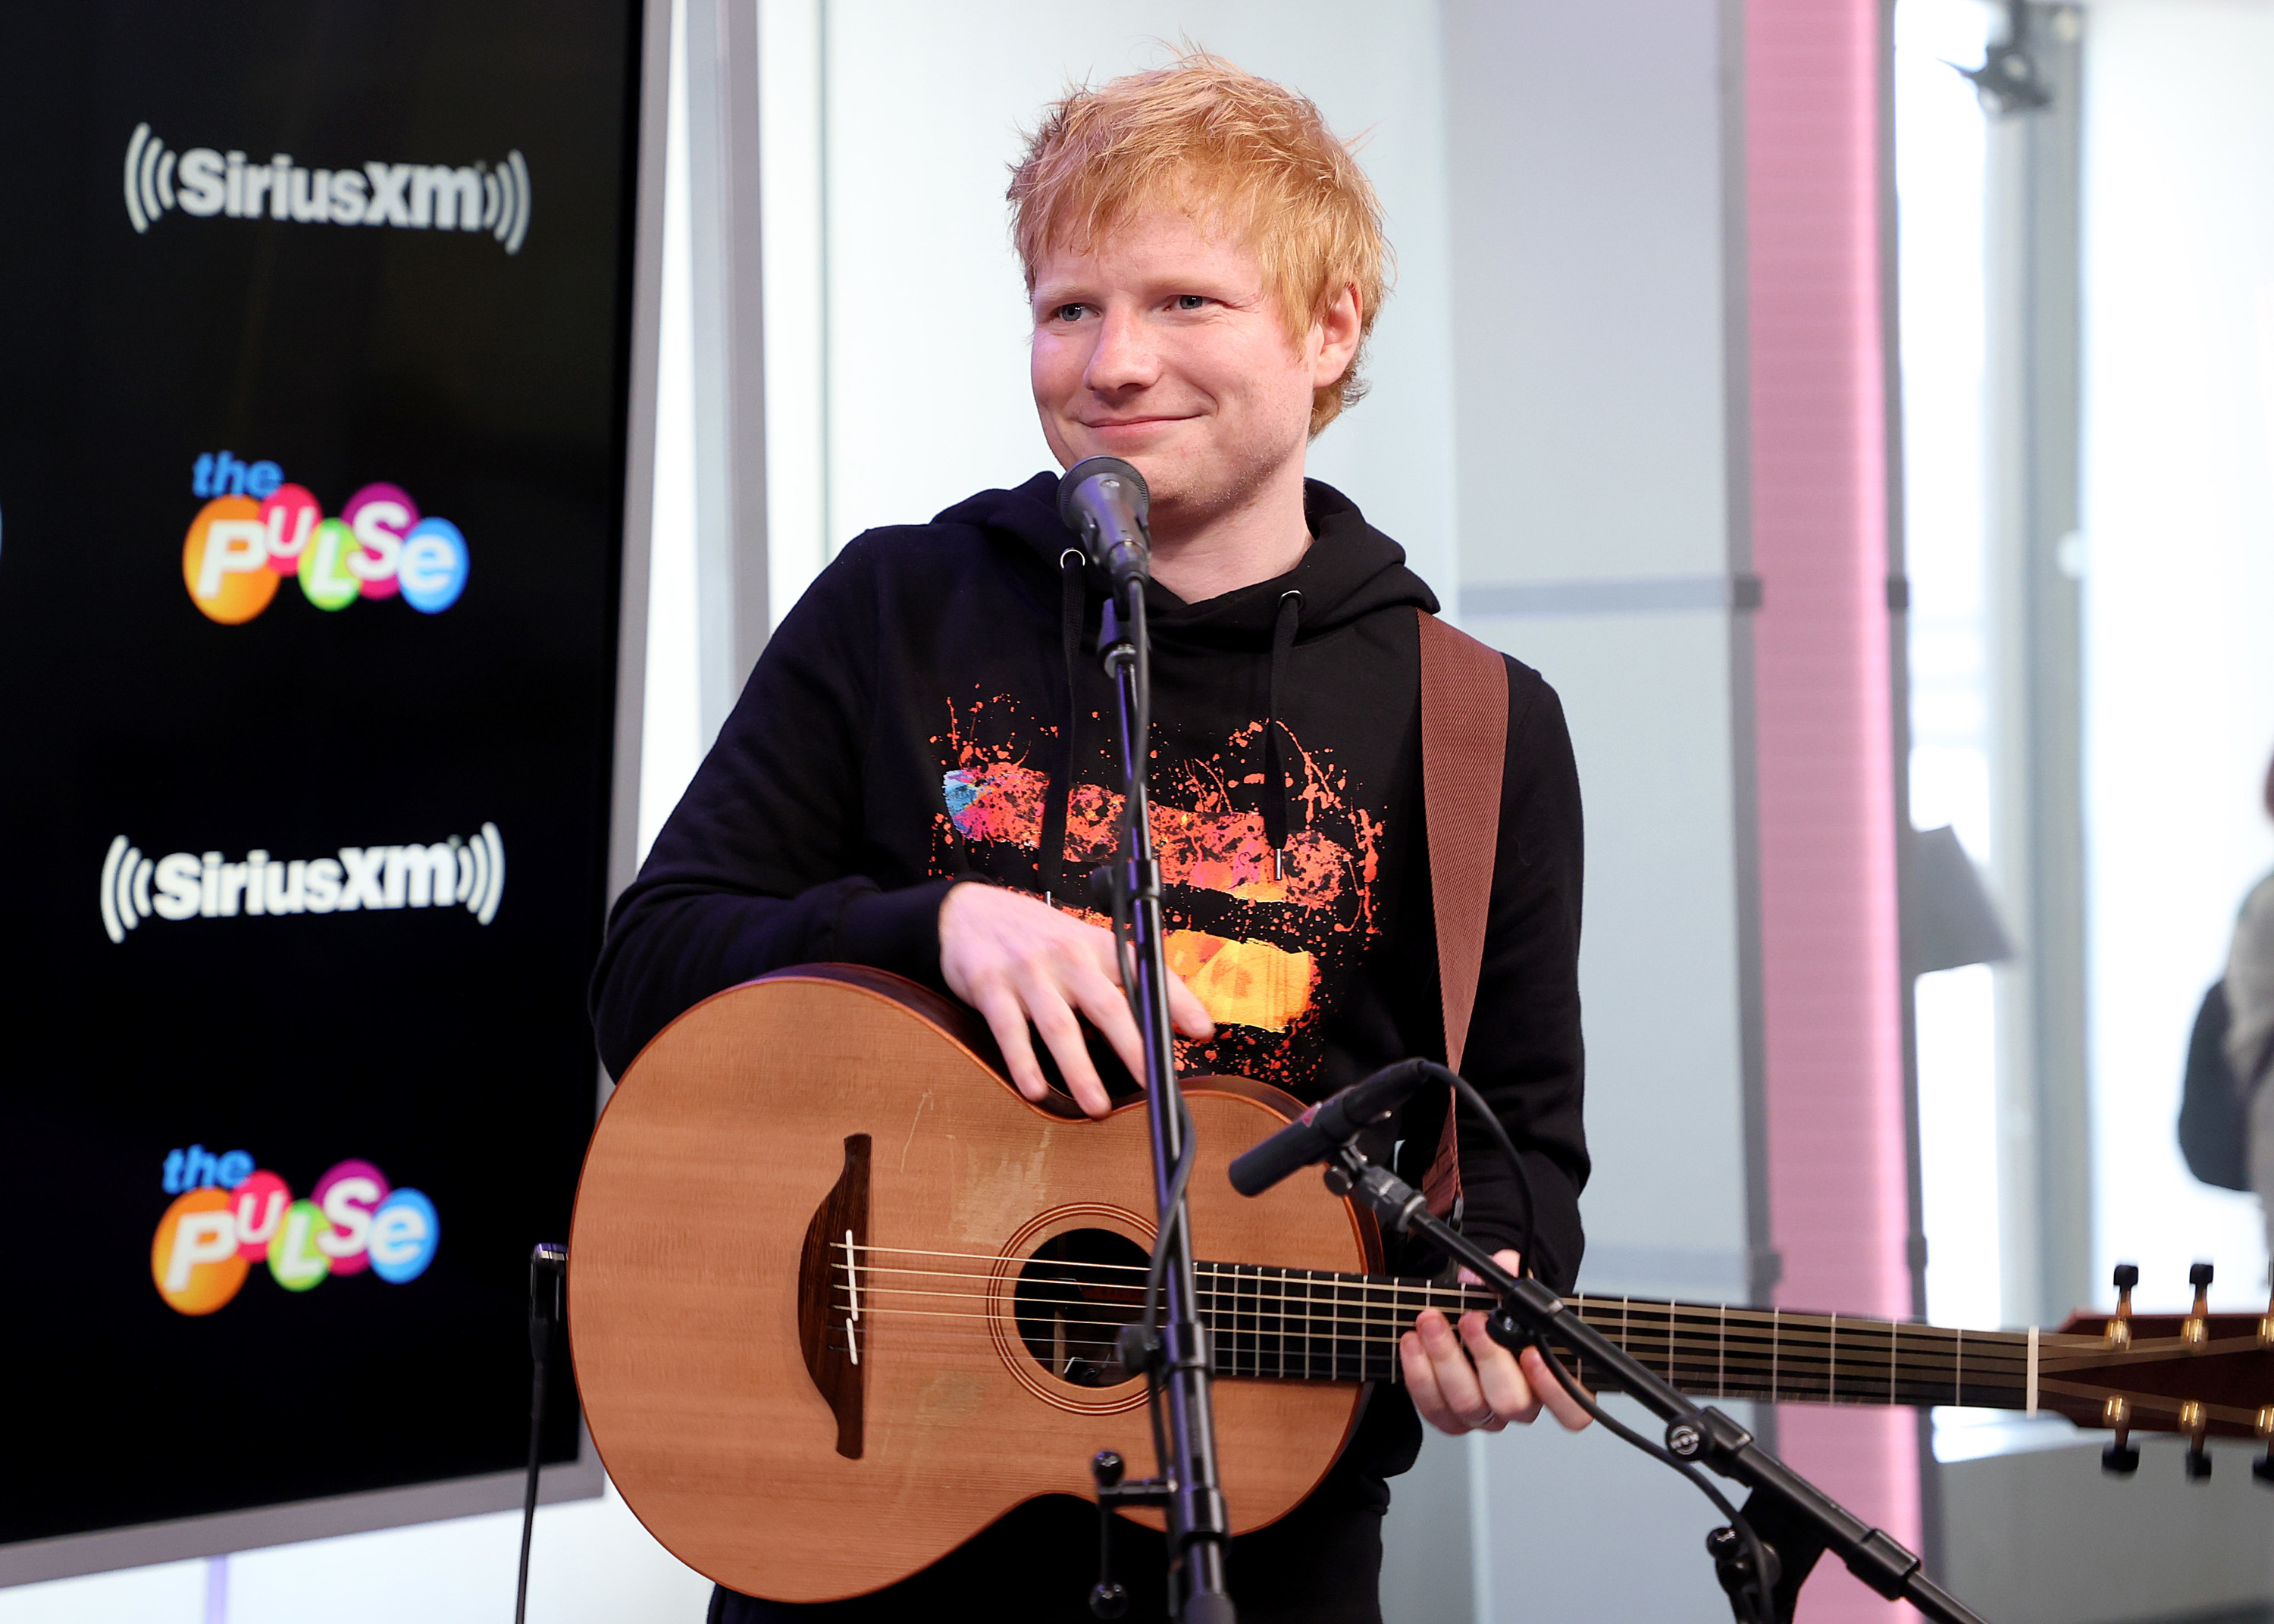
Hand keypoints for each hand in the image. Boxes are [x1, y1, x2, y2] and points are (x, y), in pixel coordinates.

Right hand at [937, 881, 1213, 1118]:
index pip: (1146, 973)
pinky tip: (1035, 1091)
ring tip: (1097, 1107)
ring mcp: (1028, 972)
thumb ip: (1121, 979)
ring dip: (1079, 1070)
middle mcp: (1067, 956)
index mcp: (1096, 946)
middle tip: (1153, 1082)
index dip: (1177, 1001)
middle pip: (1106, 1005)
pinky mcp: (990, 986)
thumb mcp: (1082, 944)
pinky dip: (1023, 1062)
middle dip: (1133, 1047)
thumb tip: (1170, 1022)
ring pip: (1059, 1026)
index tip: (1202, 1032)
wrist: (967, 911)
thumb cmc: (1037, 937)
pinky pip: (1009, 1030)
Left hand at [1400, 1249, 1593, 1436]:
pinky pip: (1434, 1407)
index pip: (1573, 1409)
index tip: (1531, 1353)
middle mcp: (1523, 1405)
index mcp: (1554, 1381)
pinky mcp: (1451, 1419)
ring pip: (1469, 1405)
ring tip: (1430, 1321)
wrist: (1465, 1319)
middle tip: (1469, 1319)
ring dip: (1445, 1358)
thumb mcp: (1509, 1288)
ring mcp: (1486, 1415)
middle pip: (1512, 1403)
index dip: (1556, 1390)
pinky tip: (1413, 1342)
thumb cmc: (1497, 1311)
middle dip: (1487, 1356)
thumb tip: (1504, 1264)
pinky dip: (1419, 1374)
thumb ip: (1512, 1275)